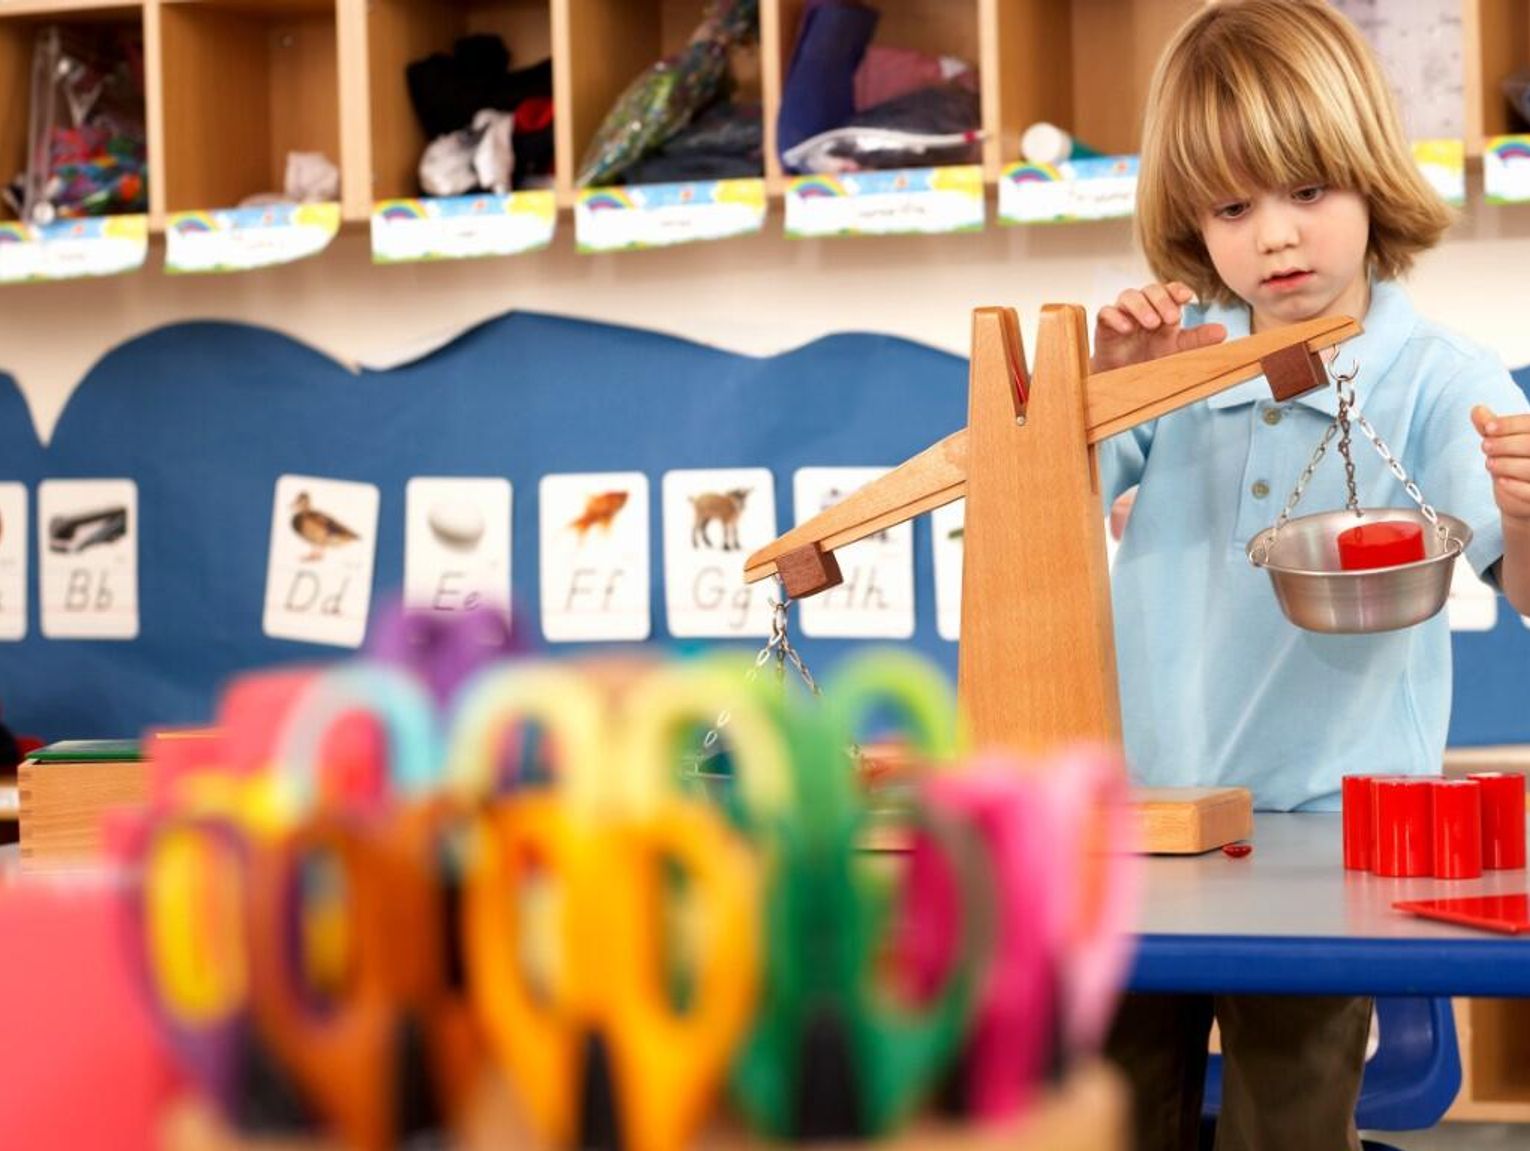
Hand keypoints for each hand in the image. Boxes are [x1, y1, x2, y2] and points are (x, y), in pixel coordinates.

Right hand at [1091, 282, 1226, 373]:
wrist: (1124, 378)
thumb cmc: (1151, 358)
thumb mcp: (1177, 349)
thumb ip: (1197, 339)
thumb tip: (1223, 331)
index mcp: (1162, 308)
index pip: (1170, 290)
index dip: (1177, 290)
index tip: (1187, 298)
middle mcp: (1142, 306)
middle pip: (1150, 289)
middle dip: (1161, 300)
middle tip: (1171, 318)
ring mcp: (1122, 314)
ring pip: (1128, 296)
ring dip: (1141, 306)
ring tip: (1151, 323)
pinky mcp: (1104, 325)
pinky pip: (1106, 312)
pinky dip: (1116, 317)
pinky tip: (1127, 328)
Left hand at [1473, 406, 1529, 522]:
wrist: (1523, 501)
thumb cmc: (1516, 465)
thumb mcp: (1503, 445)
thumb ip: (1492, 428)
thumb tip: (1476, 409)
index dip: (1510, 424)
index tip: (1488, 428)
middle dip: (1505, 444)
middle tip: (1485, 446)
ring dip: (1507, 464)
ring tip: (1489, 463)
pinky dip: (1515, 486)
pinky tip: (1501, 481)